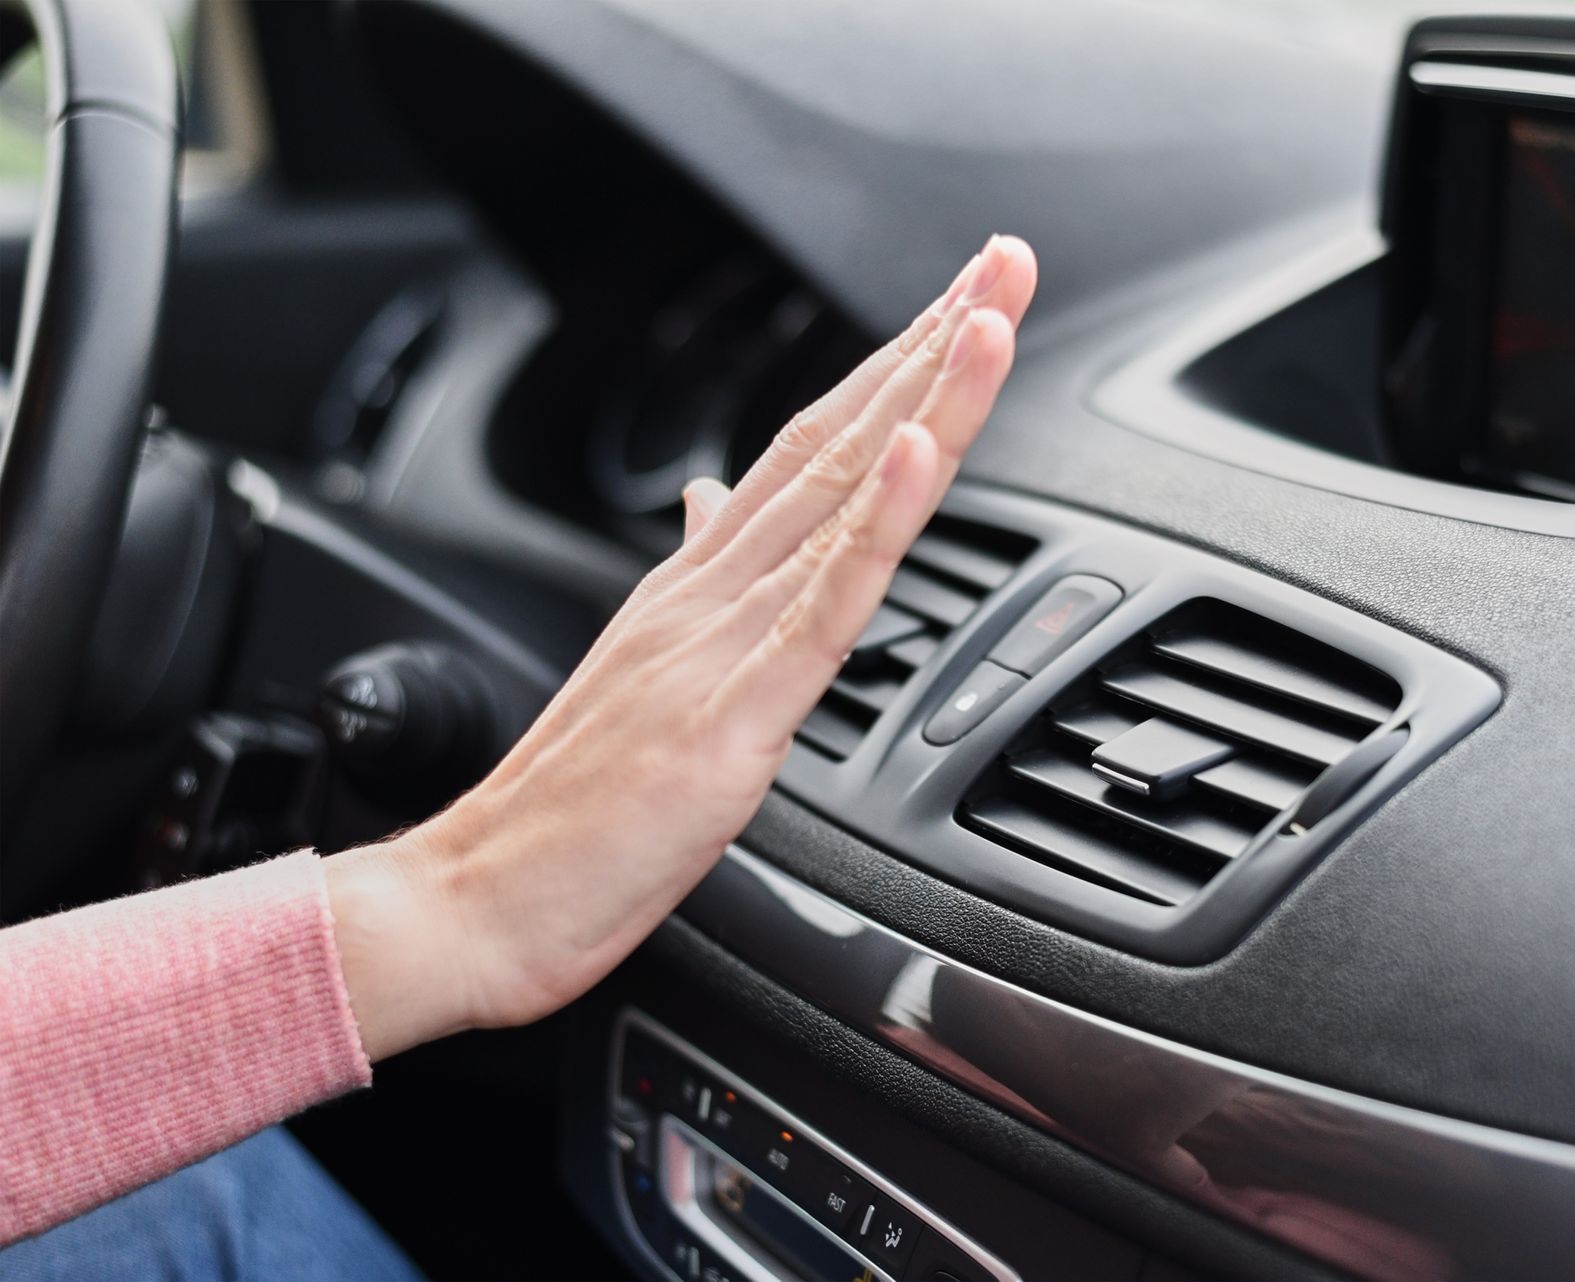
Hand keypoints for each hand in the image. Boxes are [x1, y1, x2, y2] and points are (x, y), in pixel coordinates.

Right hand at [324, 236, 1038, 1060]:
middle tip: (1002, 262)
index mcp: (700, 583)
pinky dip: (875, 523)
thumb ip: (693, 577)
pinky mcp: (732, 713)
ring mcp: (723, 641)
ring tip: (986, 314)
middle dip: (931, 347)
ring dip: (924, 400)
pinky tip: (914, 452)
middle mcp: (714, 588)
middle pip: (840, 441)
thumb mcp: (648, 671)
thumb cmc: (568, 808)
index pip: (811, 446)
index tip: (960, 304)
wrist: (477, 899)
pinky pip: (821, 604)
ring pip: (843, 499)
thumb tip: (712, 501)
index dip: (891, 371)